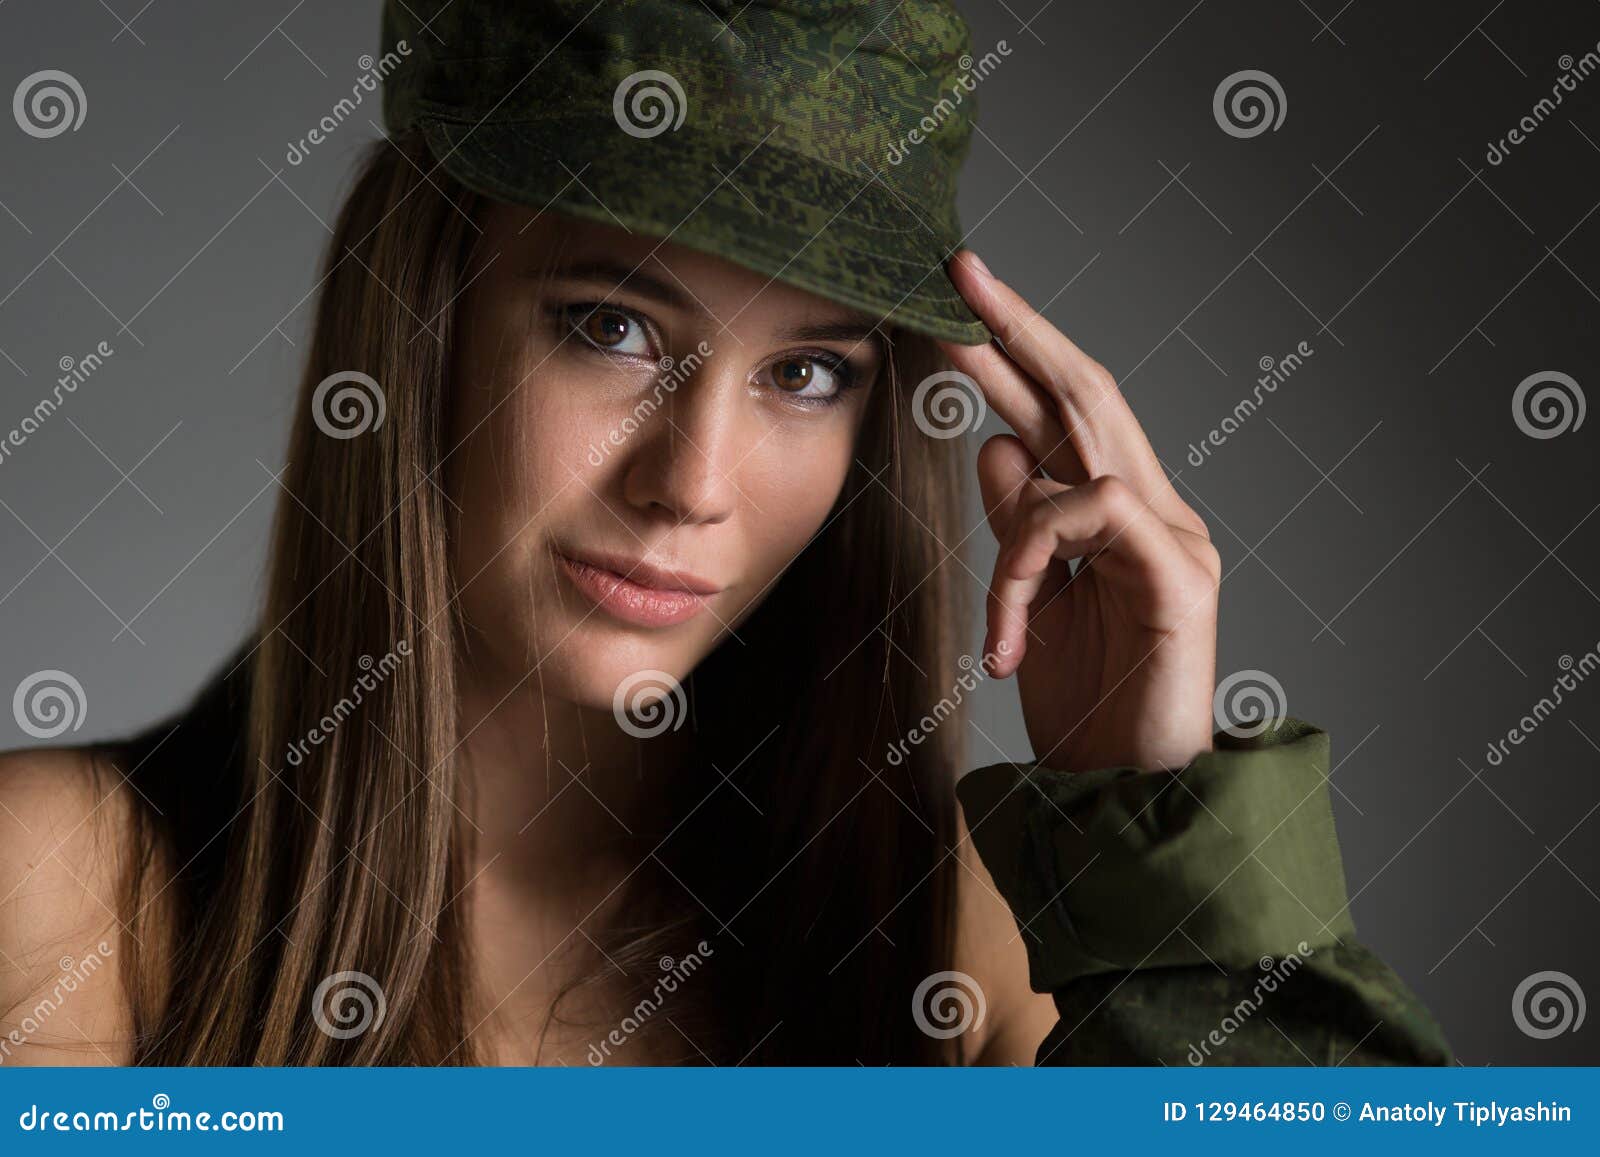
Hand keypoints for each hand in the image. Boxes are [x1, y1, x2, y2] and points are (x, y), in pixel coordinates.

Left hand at [938, 250, 1219, 773]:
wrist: (1123, 798)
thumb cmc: (1082, 705)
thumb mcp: (1029, 601)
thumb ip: (1019, 524)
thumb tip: (992, 443)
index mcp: (1118, 514)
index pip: (1066, 407)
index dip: (1017, 345)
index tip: (957, 296)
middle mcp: (1154, 511)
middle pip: (1086, 393)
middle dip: (1018, 329)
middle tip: (957, 275)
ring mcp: (1176, 541)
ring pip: (1085, 446)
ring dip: (1010, 467)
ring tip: (992, 548)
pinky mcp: (1180, 580)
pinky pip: (1094, 513)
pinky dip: (1033, 547)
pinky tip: (1016, 618)